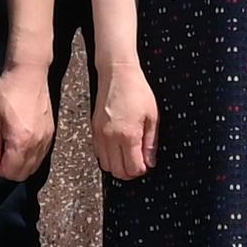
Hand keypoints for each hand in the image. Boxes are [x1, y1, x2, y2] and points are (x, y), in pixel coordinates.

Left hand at [0, 56, 57, 187]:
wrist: (29, 73)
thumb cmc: (7, 92)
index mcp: (21, 140)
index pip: (11, 172)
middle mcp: (37, 143)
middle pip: (24, 173)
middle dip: (9, 171)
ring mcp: (46, 139)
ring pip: (34, 166)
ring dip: (21, 165)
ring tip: (9, 149)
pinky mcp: (51, 133)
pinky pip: (42, 156)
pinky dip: (31, 157)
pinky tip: (21, 144)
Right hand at [91, 59, 160, 180]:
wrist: (117, 73)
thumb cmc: (137, 91)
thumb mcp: (152, 117)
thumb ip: (150, 143)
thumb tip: (150, 162)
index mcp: (128, 135)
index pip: (134, 168)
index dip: (142, 170)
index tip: (147, 164)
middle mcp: (111, 138)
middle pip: (118, 172)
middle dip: (130, 172)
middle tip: (139, 163)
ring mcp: (100, 135)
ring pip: (106, 166)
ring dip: (118, 166)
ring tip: (129, 156)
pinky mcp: (94, 130)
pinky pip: (99, 154)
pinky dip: (108, 157)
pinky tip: (118, 148)